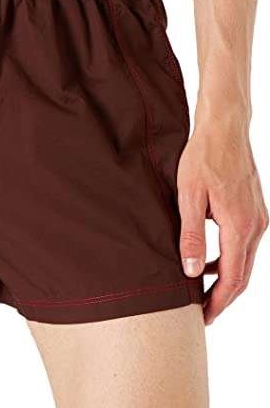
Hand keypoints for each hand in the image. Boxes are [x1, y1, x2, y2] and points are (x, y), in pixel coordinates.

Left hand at [177, 125, 267, 323]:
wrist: (224, 129)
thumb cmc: (203, 158)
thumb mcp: (189, 196)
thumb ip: (192, 235)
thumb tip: (192, 271)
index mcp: (240, 226)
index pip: (232, 278)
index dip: (218, 301)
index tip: (203, 317)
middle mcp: (256, 226)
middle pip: (243, 275)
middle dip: (222, 296)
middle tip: (201, 312)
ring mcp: (258, 218)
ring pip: (244, 260)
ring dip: (226, 278)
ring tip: (202, 289)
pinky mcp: (254, 210)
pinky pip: (243, 244)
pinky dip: (229, 258)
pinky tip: (209, 258)